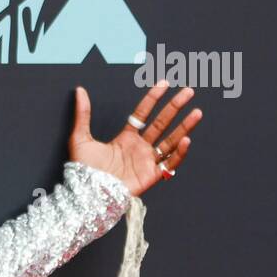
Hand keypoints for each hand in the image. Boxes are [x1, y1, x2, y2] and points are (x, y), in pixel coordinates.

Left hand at [68, 81, 202, 196]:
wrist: (87, 193)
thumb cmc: (83, 170)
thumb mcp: (80, 138)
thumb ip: (82, 114)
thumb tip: (80, 91)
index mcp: (126, 138)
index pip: (143, 114)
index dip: (153, 98)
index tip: (164, 83)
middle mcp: (139, 148)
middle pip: (162, 123)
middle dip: (175, 107)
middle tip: (188, 92)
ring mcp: (147, 161)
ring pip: (171, 141)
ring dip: (184, 127)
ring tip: (197, 112)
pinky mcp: (151, 176)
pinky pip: (170, 164)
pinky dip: (179, 153)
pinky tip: (186, 140)